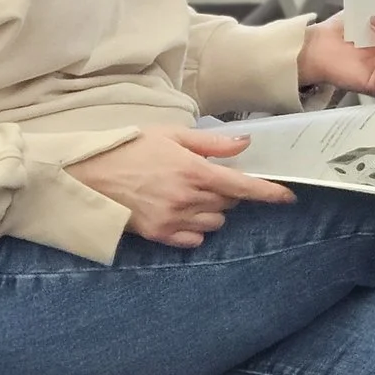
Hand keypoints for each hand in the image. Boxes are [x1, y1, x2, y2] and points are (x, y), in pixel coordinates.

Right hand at [67, 126, 291, 247]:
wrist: (87, 174)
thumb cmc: (129, 148)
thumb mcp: (171, 135)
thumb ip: (211, 143)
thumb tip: (245, 144)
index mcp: (194, 171)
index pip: (243, 187)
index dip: (269, 192)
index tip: (287, 196)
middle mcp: (187, 198)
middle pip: (230, 203)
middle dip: (228, 191)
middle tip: (207, 177)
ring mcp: (173, 220)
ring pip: (215, 222)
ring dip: (213, 210)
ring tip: (191, 194)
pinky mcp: (159, 235)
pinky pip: (194, 239)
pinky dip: (196, 228)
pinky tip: (181, 213)